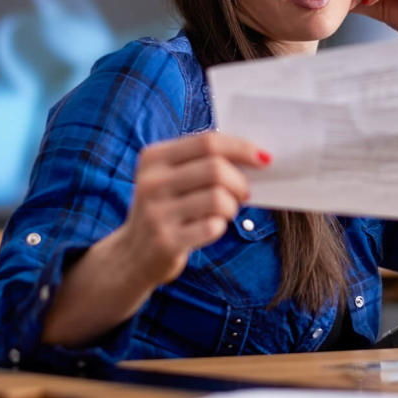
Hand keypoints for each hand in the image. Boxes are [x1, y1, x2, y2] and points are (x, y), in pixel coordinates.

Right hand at [119, 132, 268, 287]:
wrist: (133, 255)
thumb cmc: (167, 209)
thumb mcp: (171, 178)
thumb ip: (203, 162)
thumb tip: (255, 156)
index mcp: (154, 158)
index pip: (207, 142)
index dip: (241, 148)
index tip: (264, 158)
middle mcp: (151, 182)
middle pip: (216, 169)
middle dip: (240, 182)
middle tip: (244, 193)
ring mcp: (156, 213)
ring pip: (218, 198)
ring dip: (232, 206)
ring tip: (226, 212)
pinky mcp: (166, 241)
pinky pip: (213, 227)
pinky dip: (220, 226)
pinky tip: (211, 227)